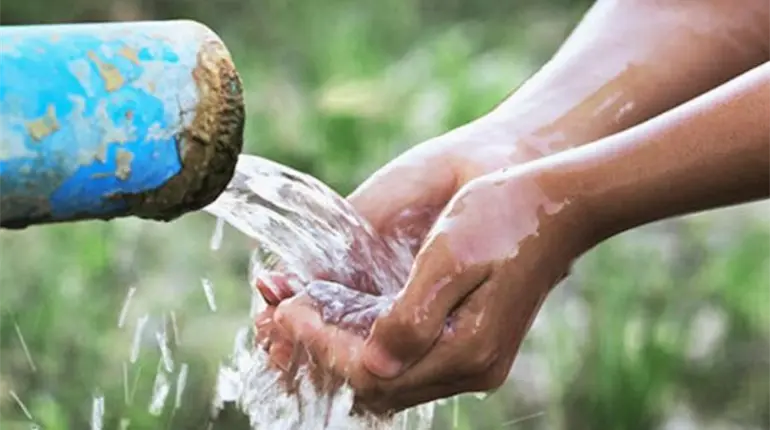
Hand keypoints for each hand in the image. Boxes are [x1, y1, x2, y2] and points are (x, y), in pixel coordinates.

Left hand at [252, 118, 534, 382]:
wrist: (556, 203)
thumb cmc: (503, 216)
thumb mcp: (451, 256)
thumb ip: (411, 316)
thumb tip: (369, 362)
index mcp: (467, 350)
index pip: (372, 372)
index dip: (321, 346)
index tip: (288, 310)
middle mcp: (471, 367)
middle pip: (377, 385)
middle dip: (322, 353)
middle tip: (282, 316)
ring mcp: (474, 360)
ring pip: (389, 377)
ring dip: (341, 351)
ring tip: (302, 316)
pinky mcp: (472, 345)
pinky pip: (407, 361)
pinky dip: (368, 345)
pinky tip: (344, 318)